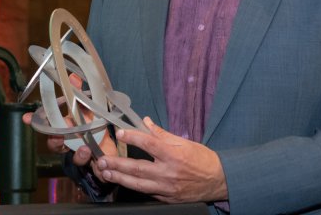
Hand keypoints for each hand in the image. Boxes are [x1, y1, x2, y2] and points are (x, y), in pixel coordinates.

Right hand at [20, 73, 117, 179]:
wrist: (108, 148)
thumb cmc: (94, 125)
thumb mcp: (88, 107)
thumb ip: (80, 94)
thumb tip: (73, 76)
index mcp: (64, 127)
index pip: (47, 125)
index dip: (35, 121)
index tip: (26, 118)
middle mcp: (69, 142)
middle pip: (55, 143)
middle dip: (56, 140)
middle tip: (61, 135)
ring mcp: (79, 154)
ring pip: (73, 157)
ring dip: (78, 154)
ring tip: (85, 148)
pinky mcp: (93, 163)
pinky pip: (91, 166)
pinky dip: (95, 164)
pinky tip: (99, 160)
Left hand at [95, 116, 227, 203]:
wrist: (218, 180)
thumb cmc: (202, 159)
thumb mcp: (184, 142)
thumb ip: (162, 134)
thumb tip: (145, 122)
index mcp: (174, 154)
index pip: (149, 144)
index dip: (133, 138)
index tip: (120, 133)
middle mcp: (169, 172)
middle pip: (138, 168)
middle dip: (117, 164)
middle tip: (102, 160)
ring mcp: (167, 188)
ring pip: (138, 184)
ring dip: (119, 178)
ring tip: (105, 173)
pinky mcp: (167, 198)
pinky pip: (147, 193)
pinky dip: (134, 187)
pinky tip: (122, 183)